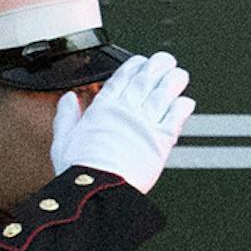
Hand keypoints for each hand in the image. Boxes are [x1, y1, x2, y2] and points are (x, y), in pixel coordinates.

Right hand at [50, 52, 195, 193]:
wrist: (99, 190)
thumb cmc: (80, 172)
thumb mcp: (63, 140)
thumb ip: (67, 116)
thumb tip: (68, 99)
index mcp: (103, 109)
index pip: (121, 78)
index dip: (133, 66)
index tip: (140, 61)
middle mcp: (126, 111)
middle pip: (146, 80)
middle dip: (157, 67)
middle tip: (166, 60)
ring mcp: (145, 124)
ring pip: (163, 95)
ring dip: (173, 82)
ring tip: (180, 74)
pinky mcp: (160, 141)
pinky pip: (175, 119)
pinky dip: (182, 108)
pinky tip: (186, 102)